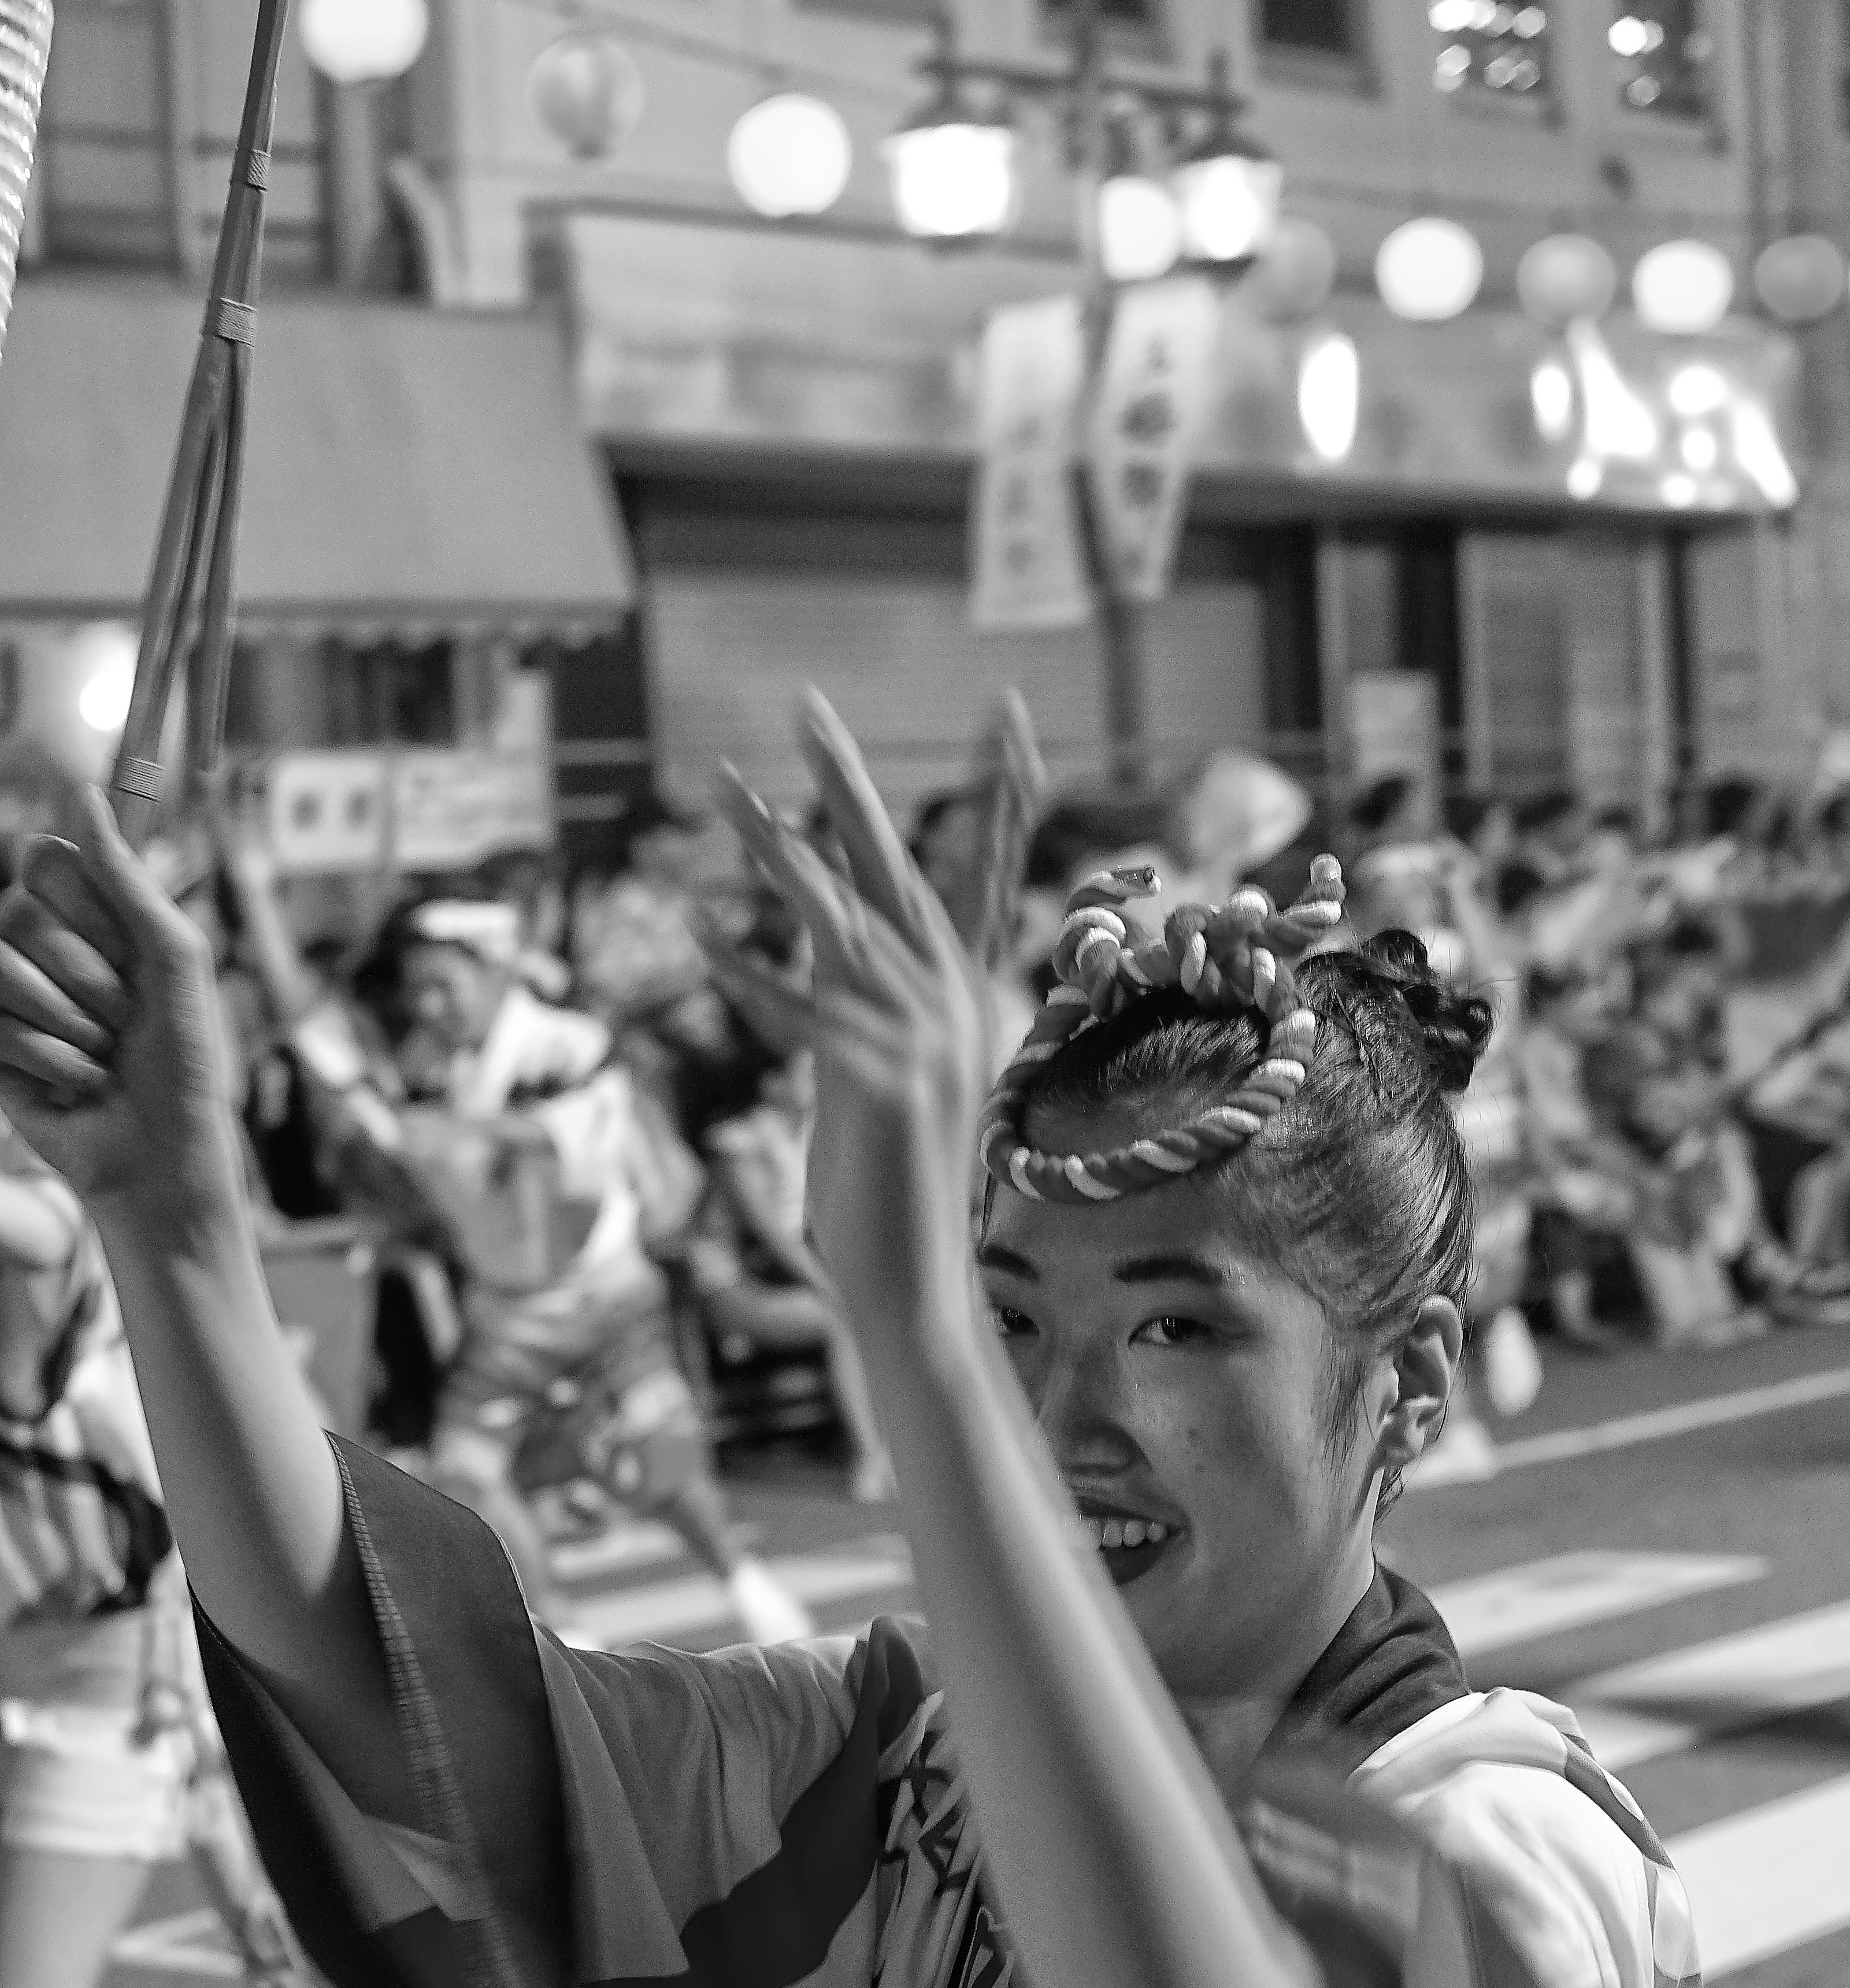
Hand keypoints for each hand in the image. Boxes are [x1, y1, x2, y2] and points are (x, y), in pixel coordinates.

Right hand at [0, 788, 246, 1235]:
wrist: (165, 1154)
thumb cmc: (185, 1061)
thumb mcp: (175, 960)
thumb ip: (127, 879)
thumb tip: (82, 796)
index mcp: (87, 915)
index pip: (43, 859)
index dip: (86, 907)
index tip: (129, 952)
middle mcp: (38, 946)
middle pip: (19, 910)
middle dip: (88, 973)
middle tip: (123, 1017)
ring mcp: (8, 996)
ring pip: (2, 964)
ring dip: (71, 1021)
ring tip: (103, 1055)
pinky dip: (52, 1061)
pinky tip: (79, 1085)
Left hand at [719, 696, 998, 1361]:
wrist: (910, 1282)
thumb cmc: (884, 1183)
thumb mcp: (869, 1068)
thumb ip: (854, 994)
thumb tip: (813, 931)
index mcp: (962, 995)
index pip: (988, 872)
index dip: (1002, 794)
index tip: (1009, 715)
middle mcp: (952, 1006)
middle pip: (896, 870)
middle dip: (850, 784)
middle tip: (809, 705)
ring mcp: (922, 1045)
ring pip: (838, 926)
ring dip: (774, 858)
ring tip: (724, 790)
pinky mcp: (877, 1087)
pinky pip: (800, 1014)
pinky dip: (748, 978)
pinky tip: (701, 941)